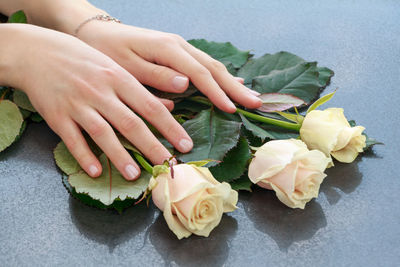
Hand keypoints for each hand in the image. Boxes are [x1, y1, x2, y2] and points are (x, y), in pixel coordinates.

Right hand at [1, 24, 192, 179]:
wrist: (38, 52)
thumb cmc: (84, 61)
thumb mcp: (115, 67)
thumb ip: (141, 88)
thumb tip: (171, 105)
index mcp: (119, 78)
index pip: (151, 106)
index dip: (170, 127)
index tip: (185, 144)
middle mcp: (101, 92)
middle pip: (131, 123)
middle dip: (152, 146)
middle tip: (169, 165)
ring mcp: (78, 104)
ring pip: (103, 133)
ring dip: (120, 156)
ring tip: (136, 175)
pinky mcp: (57, 116)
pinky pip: (72, 140)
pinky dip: (85, 156)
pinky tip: (96, 171)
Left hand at [75, 22, 261, 112]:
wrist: (97, 32)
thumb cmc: (108, 52)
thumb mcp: (127, 67)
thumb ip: (157, 76)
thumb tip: (187, 84)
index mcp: (168, 49)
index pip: (200, 74)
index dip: (217, 92)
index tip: (233, 109)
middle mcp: (179, 46)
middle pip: (213, 68)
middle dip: (235, 87)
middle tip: (256, 103)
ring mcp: (180, 48)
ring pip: (211, 66)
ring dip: (232, 82)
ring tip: (250, 97)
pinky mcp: (177, 53)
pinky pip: (203, 65)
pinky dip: (219, 77)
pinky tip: (231, 84)